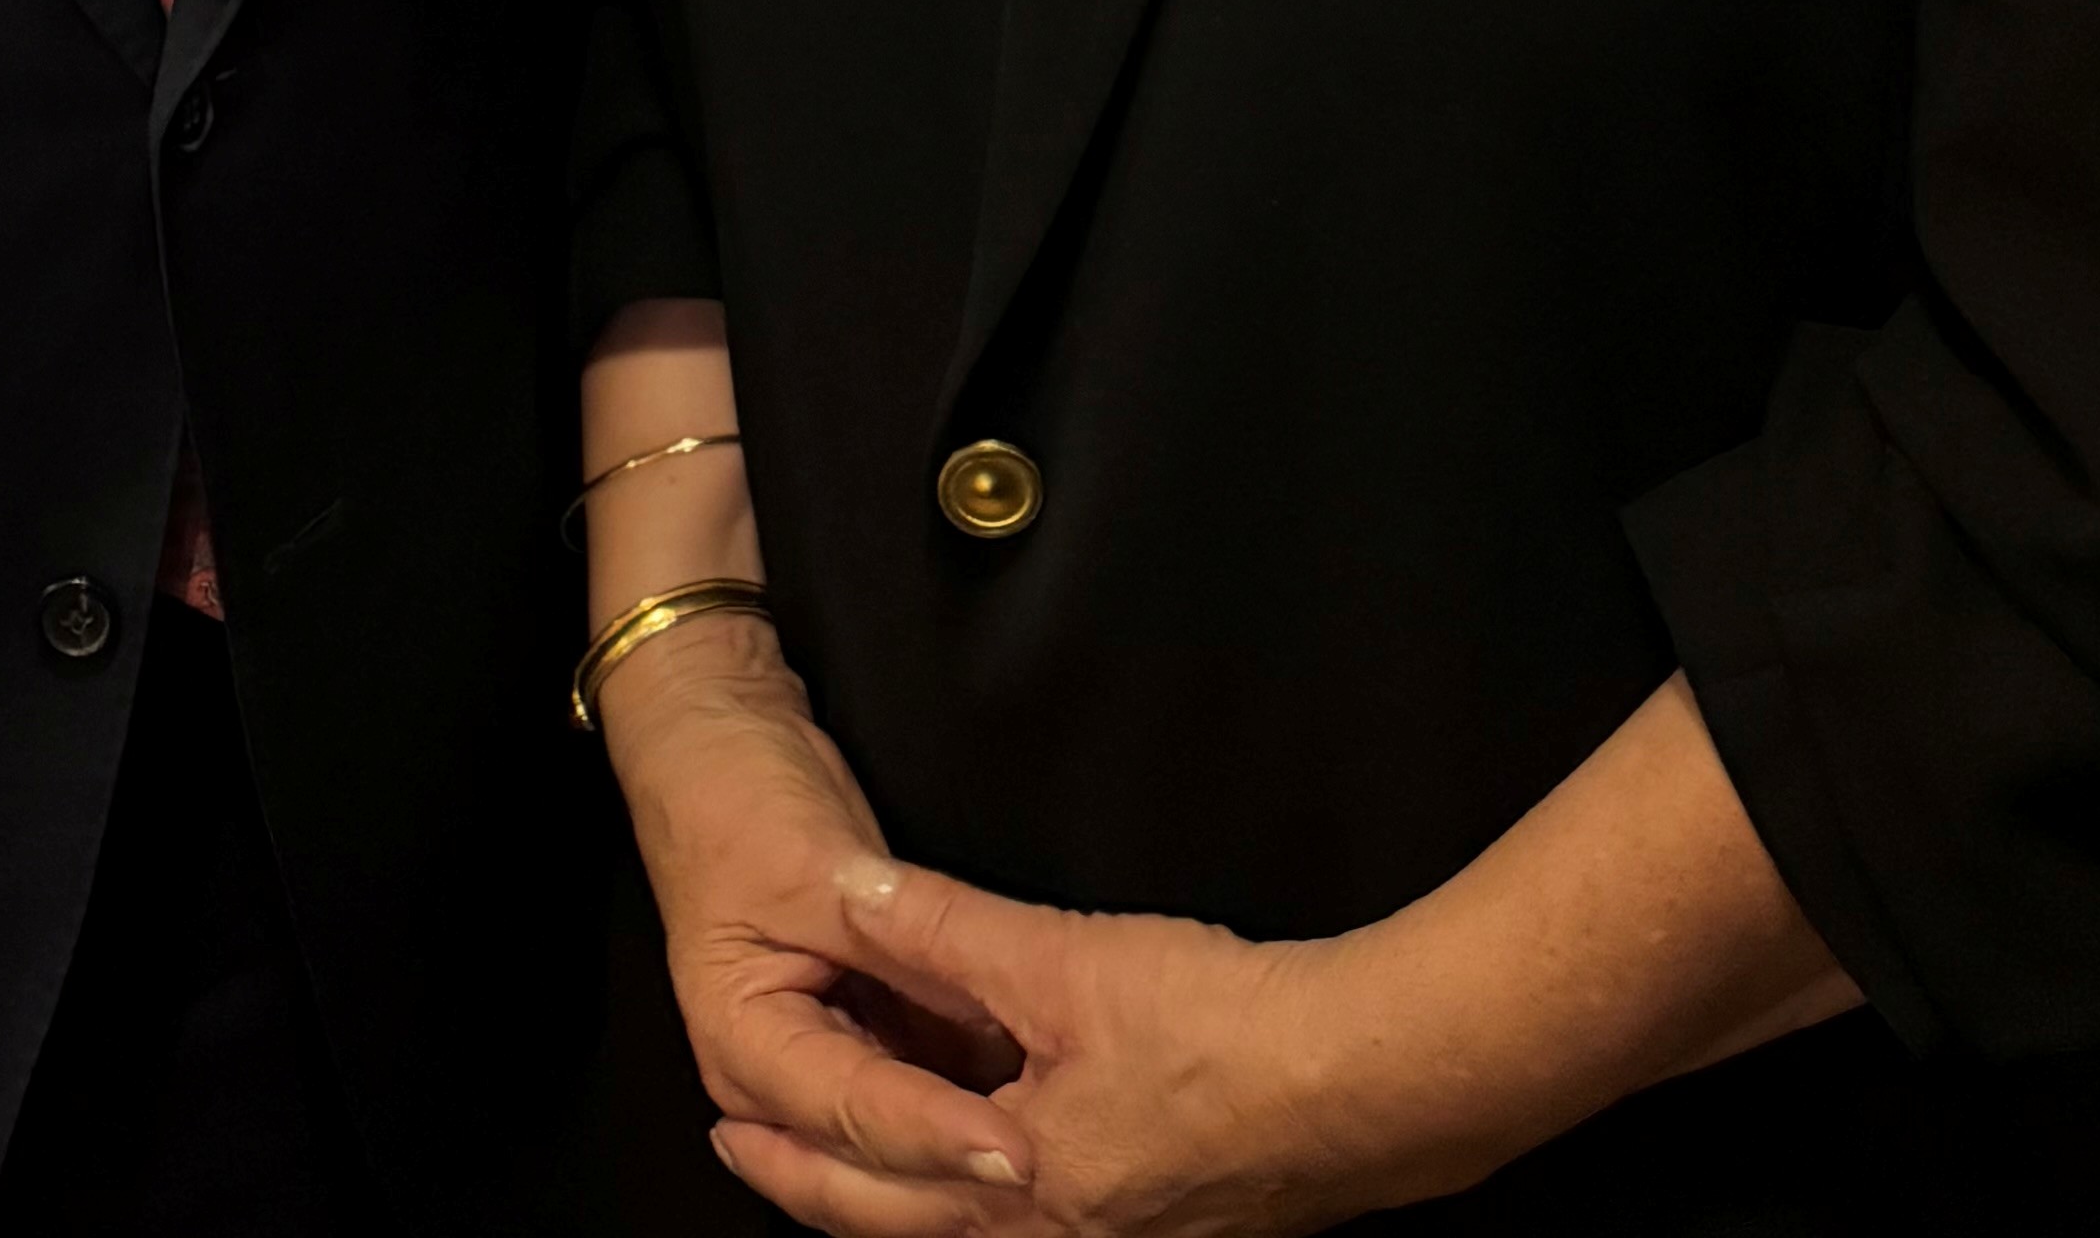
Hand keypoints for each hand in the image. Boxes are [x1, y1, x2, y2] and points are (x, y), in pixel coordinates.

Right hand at [596, 614, 1029, 1211]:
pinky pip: (928, 1077)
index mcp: (742, 1046)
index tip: (1019, 1152)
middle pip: (876, 1153)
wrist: (718, 742)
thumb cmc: (733, 797)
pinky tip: (1042, 1085)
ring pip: (907, 1128)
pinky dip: (977, 1084)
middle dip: (958, 1159)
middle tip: (1053, 1162)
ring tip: (1060, 1135)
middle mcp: (777, 1079)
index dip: (940, 1134)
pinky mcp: (865, 1030)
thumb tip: (981, 1004)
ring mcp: (823, 1058)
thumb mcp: (815, 866)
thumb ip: (898, 942)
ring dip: (973, 1128)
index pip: (856, 1113)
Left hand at [734, 869, 1375, 1237]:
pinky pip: (1044, 1215)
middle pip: (912, 1228)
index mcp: (1020, 1193)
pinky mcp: (1173, 1222)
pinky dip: (990, 1182)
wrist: (1370, 1083)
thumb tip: (850, 896)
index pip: (869, 1182)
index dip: (792, 1151)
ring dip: (910, 1190)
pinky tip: (1000, 1142)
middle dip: (828, 1191)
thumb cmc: (1226, 1032)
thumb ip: (944, 929)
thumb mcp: (1063, 961)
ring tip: (860, 1155)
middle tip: (757, 1159)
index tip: (729, 1128)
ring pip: (980, 1228)